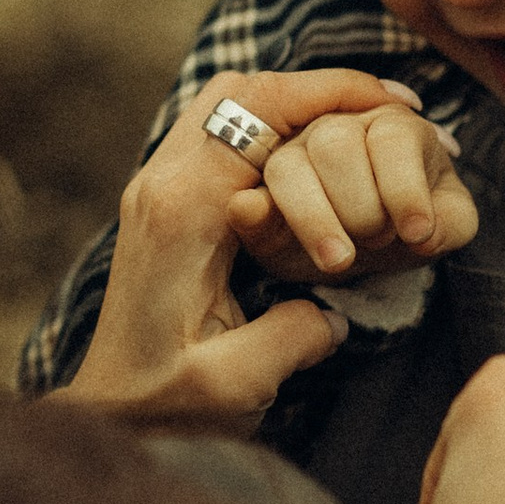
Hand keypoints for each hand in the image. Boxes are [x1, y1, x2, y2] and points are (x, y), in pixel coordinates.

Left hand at [62, 69, 416, 424]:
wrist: (106, 416)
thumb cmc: (161, 404)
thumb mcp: (232, 385)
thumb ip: (292, 339)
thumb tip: (334, 312)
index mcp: (185, 212)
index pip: (262, 110)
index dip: (336, 95)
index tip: (398, 108)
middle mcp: (163, 185)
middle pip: (241, 89)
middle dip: (319, 87)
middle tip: (386, 107)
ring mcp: (157, 190)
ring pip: (226, 104)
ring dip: (294, 103)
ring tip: (359, 125)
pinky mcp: (163, 206)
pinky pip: (219, 136)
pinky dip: (272, 129)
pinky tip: (317, 156)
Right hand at [225, 84, 479, 284]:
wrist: (374, 247)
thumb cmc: (412, 225)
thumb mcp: (447, 227)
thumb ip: (450, 226)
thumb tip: (420, 234)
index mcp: (393, 126)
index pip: (393, 138)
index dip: (405, 190)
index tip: (417, 235)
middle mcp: (339, 126)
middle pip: (336, 145)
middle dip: (361, 206)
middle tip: (377, 240)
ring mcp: (293, 152)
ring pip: (288, 165)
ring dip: (315, 218)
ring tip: (339, 260)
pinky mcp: (259, 191)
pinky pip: (246, 195)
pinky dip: (250, 210)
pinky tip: (255, 216)